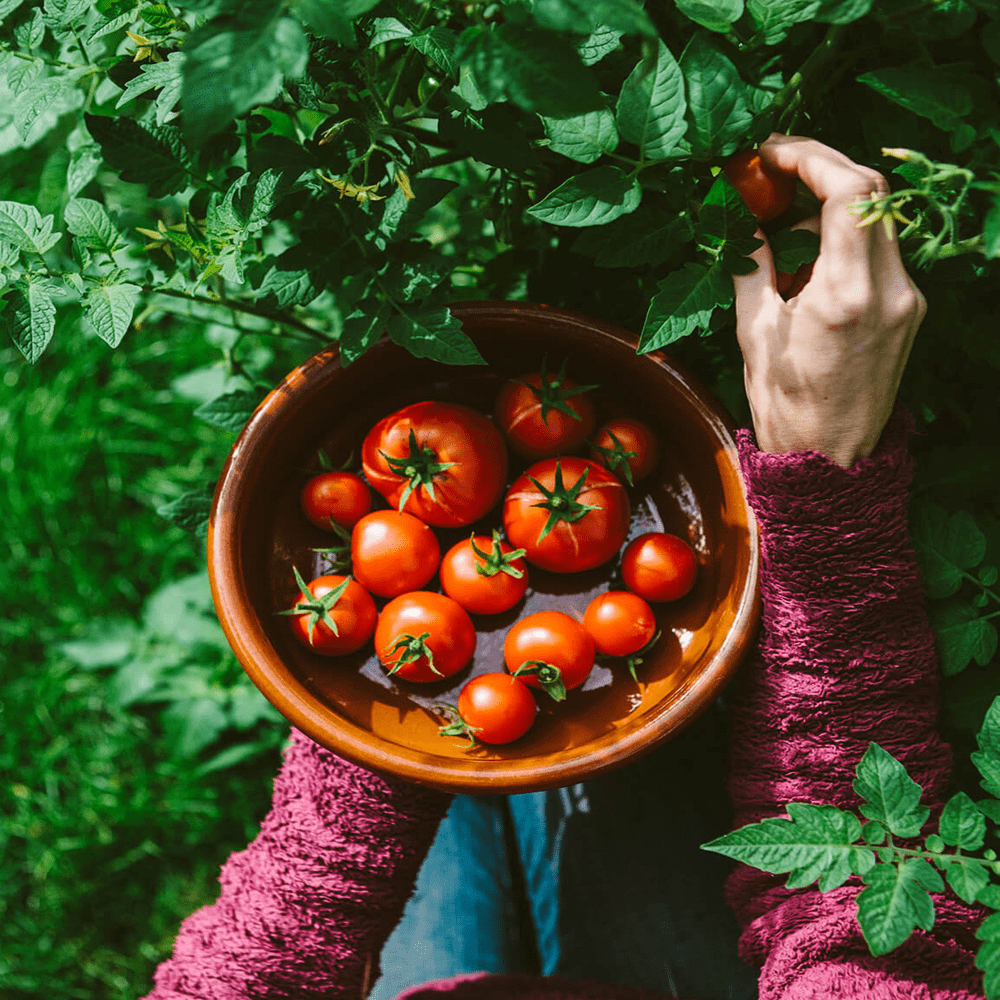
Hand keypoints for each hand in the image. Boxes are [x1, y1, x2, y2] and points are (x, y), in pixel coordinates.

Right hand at [733, 134, 925, 468]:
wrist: (831, 461)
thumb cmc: (786, 407)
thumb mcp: (755, 332)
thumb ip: (750, 264)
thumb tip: (739, 217)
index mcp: (847, 296)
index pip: (848, 191)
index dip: (810, 157)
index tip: (770, 154)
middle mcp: (890, 290)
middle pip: (871, 193)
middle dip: (820, 170)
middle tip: (773, 175)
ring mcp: (907, 299)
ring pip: (876, 219)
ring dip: (828, 208)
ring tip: (779, 235)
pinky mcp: (908, 310)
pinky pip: (879, 252)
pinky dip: (841, 241)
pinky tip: (805, 265)